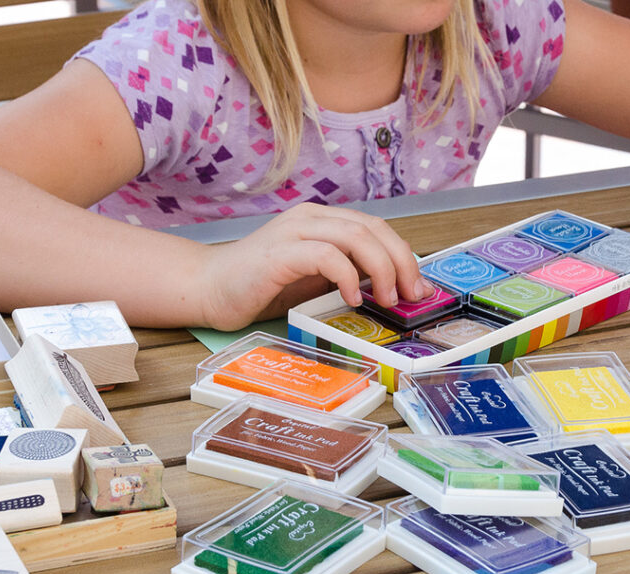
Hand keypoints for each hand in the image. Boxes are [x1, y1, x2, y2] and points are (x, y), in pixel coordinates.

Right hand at [196, 203, 434, 329]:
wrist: (209, 289)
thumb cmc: (264, 287)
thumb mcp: (318, 281)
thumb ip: (353, 277)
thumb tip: (397, 290)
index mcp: (324, 221)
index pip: (378, 228)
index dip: (405, 256)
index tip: (420, 289)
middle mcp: (311, 218)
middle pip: (373, 228)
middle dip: (401, 262)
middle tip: (411, 296)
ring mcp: (294, 232)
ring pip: (355, 235)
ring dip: (381, 268)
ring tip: (386, 299)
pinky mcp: (278, 253)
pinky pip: (325, 255)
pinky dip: (346, 275)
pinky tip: (351, 298)